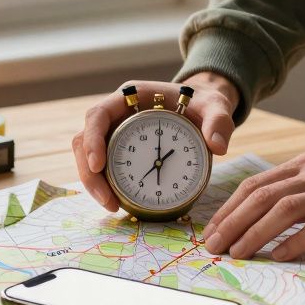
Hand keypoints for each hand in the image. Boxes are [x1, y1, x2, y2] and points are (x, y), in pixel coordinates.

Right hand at [72, 72, 238, 211]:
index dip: (92, 139)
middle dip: (90, 173)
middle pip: (85, 140)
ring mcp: (115, 133)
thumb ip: (219, 121)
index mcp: (130, 97)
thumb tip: (217, 146)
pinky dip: (106, 186)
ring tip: (114, 207)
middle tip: (108, 201)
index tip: (98, 165)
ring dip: (95, 184)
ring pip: (89, 157)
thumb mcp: (215, 107)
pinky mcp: (120, 150)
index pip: (98, 114)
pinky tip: (120, 204)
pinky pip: (103, 168)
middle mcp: (116, 114)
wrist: (201, 108)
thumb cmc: (204, 103)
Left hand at [201, 146, 304, 260]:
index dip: (229, 208)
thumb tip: (264, 219)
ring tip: (237, 253)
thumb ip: (301, 191)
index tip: (211, 230)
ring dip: (255, 233)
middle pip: (262, 196)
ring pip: (285, 209)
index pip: (257, 185)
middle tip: (212, 246)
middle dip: (232, 222)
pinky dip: (296, 241)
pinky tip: (279, 255)